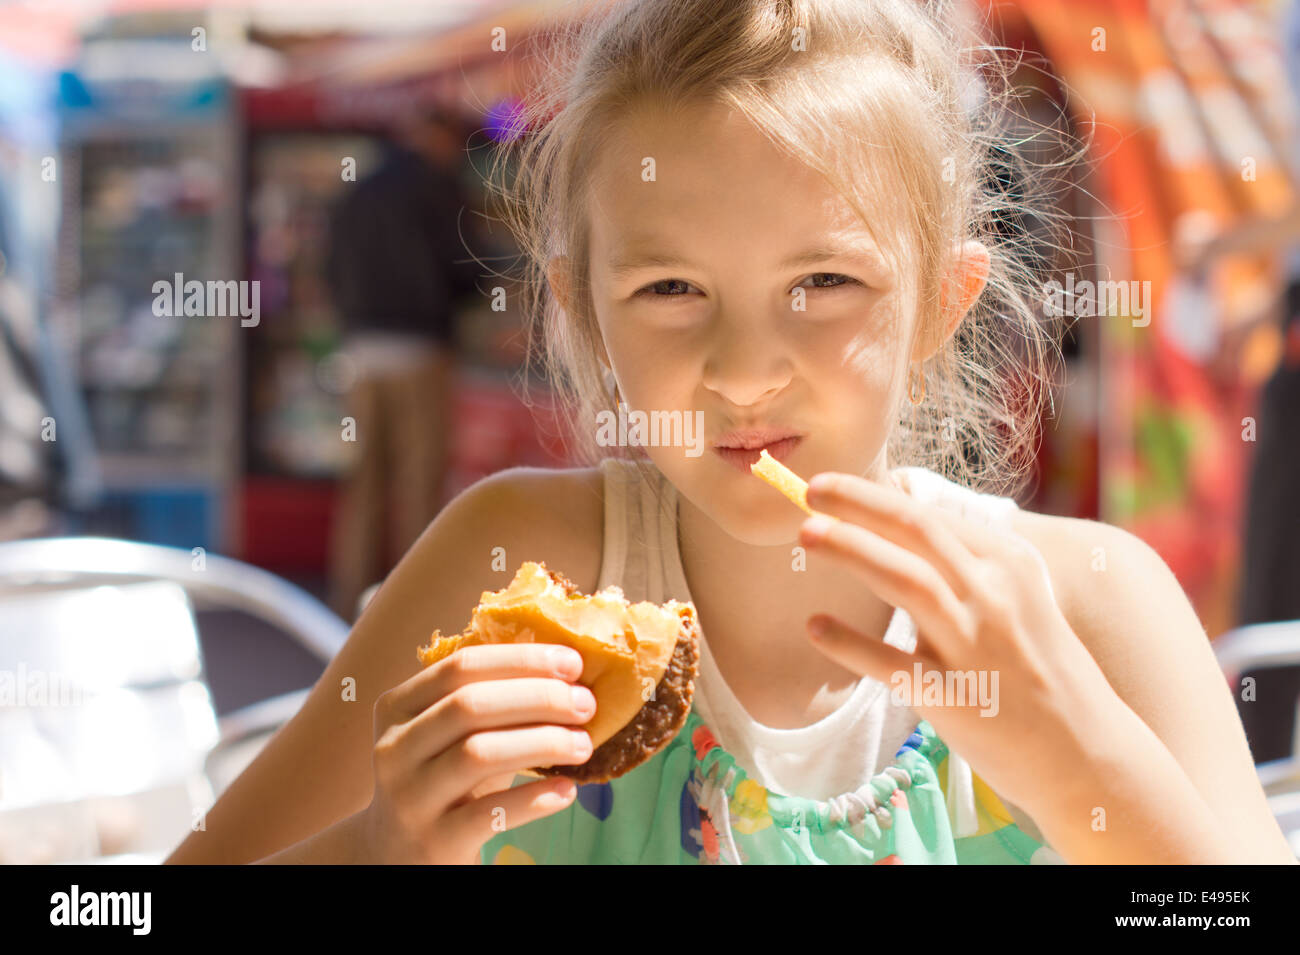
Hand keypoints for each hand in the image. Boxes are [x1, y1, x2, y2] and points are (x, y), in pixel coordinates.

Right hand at [361, 643, 596, 863]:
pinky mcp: (433, 841)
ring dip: (543, 743)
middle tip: (586, 704)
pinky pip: (489, 813)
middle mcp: (394, 748)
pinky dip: (534, 798)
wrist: (399, 853)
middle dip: (539, 697)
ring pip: (478, 754)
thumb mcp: (451, 734)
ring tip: (583, 745)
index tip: (573, 664)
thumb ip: (490, 699)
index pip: (461, 666)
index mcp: (397, 706)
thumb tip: (569, 668)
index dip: (521, 659)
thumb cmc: (444, 779)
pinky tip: (567, 790)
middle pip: (469, 705)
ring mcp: (409, 797)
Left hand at [798, 471, 1128, 818]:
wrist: (1089, 755)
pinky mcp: (957, 698)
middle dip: (858, 503)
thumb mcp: (1020, 600)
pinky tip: (815, 628)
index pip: (932, 515)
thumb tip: (894, 528)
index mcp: (1010, 563)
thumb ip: (966, 566)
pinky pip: (892, 664)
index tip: (830, 486)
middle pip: (915, 530)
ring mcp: (977, 646)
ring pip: (906, 580)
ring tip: (806, 534)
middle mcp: (996, 595)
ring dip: (851, 549)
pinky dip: (849, 643)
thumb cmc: (1041, 672)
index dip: (873, 496)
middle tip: (808, 490)